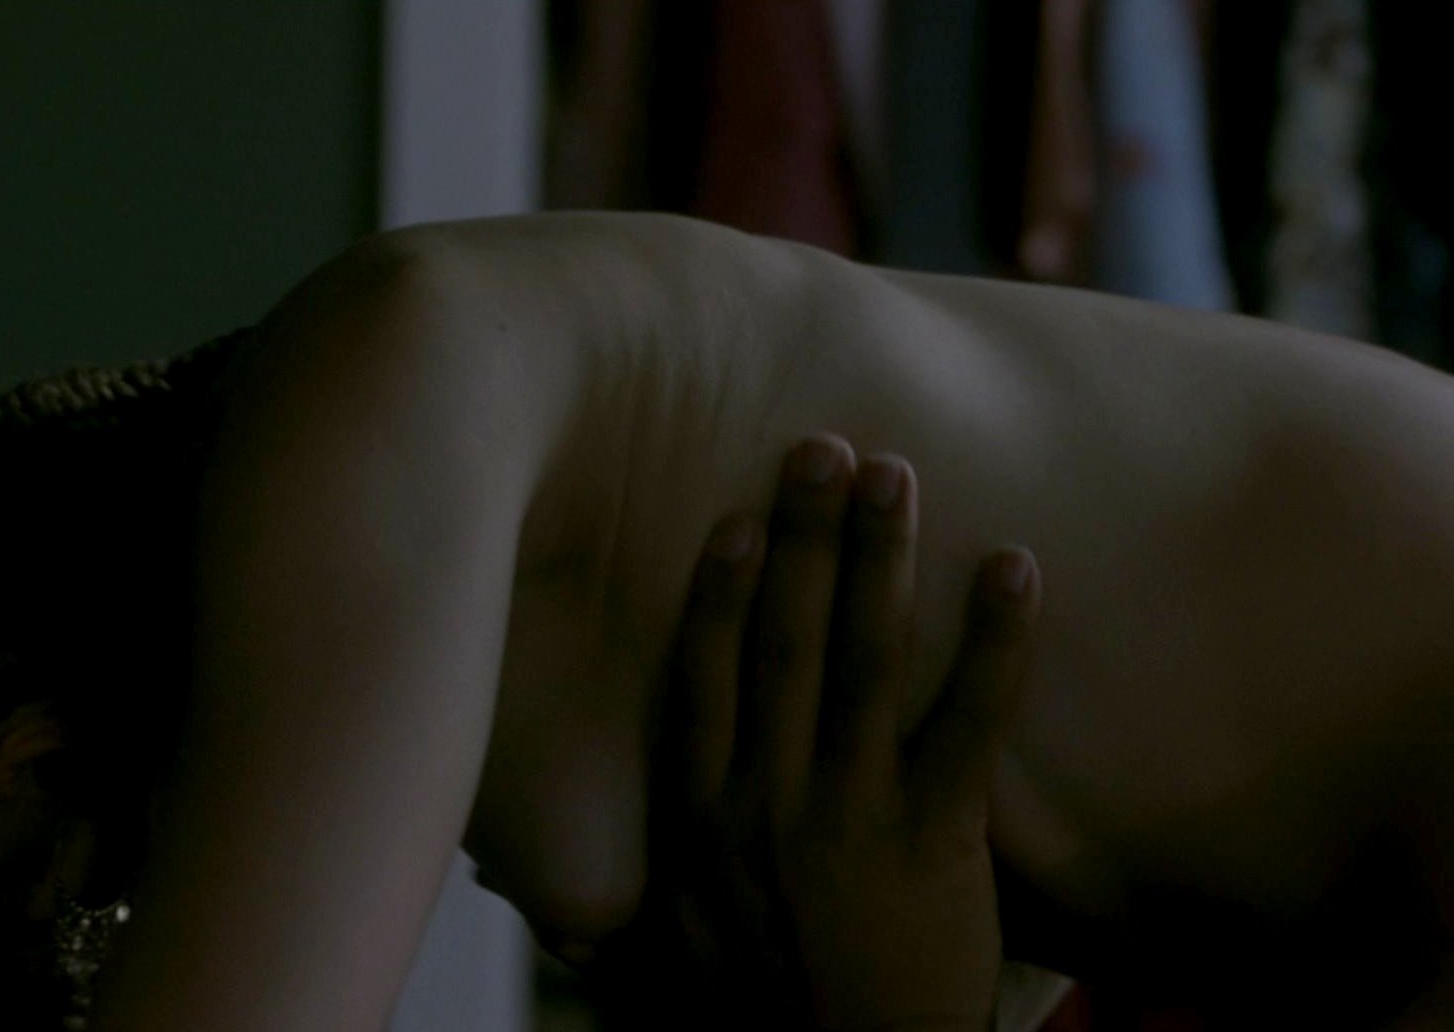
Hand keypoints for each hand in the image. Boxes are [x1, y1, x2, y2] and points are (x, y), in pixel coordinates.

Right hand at [598, 437, 1041, 1029]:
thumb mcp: (682, 937)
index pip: (702, 680)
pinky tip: (1014, 566)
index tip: (735, 521)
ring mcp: (847, 813)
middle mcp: (763, 800)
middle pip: (779, 642)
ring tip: (894, 475)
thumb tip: (544, 875)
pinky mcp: (931, 837)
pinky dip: (994, 639)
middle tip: (820, 449)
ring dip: (877, 558)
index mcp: (701, 816)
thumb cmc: (764, 1010)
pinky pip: (968, 720)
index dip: (715, 592)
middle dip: (800, 539)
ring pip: (861, 661)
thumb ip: (650, 871)